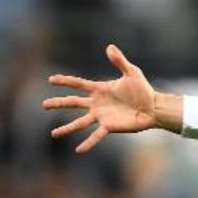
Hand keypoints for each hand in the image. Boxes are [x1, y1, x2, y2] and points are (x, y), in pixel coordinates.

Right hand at [42, 44, 158, 152]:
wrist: (153, 107)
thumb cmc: (143, 90)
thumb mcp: (132, 72)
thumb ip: (120, 61)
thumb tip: (109, 46)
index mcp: (100, 89)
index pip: (79, 84)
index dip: (65, 81)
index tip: (51, 80)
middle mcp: (97, 103)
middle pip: (73, 102)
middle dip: (58, 103)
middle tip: (43, 104)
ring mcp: (101, 116)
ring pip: (80, 122)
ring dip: (67, 128)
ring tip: (53, 133)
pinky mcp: (109, 126)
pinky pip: (96, 136)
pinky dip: (88, 143)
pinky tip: (78, 150)